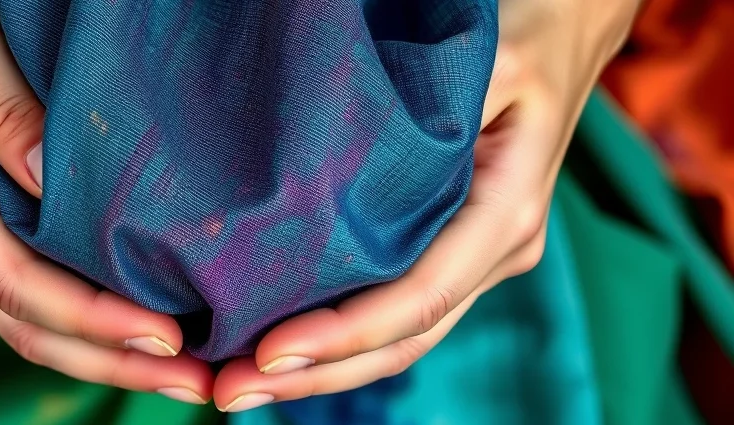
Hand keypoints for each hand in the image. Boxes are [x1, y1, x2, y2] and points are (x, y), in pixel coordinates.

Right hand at [0, 0, 212, 403]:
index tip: (168, 337)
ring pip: (27, 321)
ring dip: (102, 355)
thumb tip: (56, 182)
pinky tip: (134, 328)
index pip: (19, 285)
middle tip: (196, 382)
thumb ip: (10, 112)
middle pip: (27, 325)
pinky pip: (28, 291)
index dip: (95, 321)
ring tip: (179, 373)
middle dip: (111, 362)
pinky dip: (83, 321)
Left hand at [211, 0, 641, 411]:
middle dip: (316, 376)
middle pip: (403, 339)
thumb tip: (341, 170)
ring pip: (399, 335)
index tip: (267, 353)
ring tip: (238, 383)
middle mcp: (495, 250)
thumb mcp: (487, 66)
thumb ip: (436, 122)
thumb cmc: (526, 31)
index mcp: (505, 213)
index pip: (418, 299)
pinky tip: (282, 340)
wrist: (567, 23)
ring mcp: (476, 255)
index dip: (343, 337)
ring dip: (322, 368)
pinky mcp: (452, 245)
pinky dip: (341, 335)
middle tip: (228, 392)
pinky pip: (397, 305)